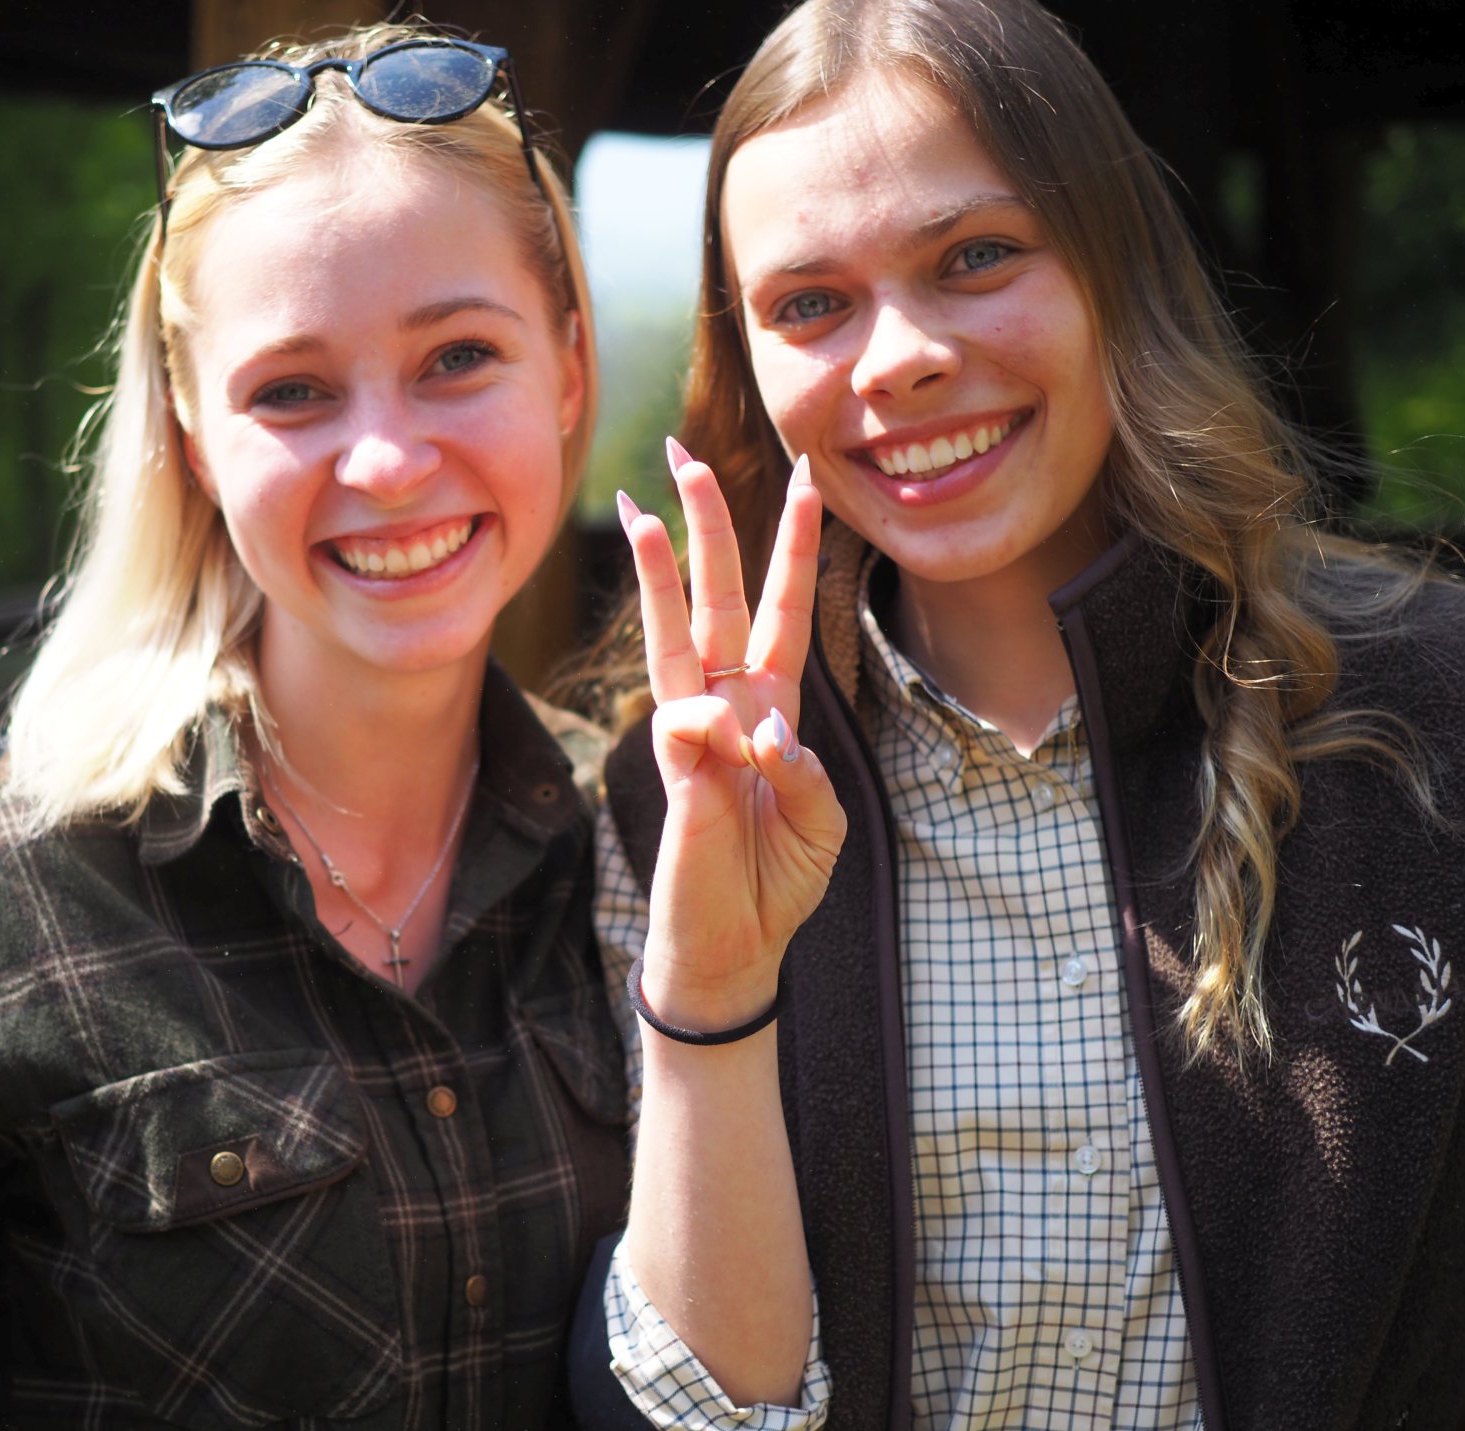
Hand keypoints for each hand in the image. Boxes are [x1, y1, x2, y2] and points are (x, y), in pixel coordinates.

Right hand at [617, 438, 844, 1027]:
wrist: (735, 943)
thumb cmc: (777, 876)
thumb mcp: (822, 821)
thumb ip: (804, 771)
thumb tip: (763, 731)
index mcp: (771, 704)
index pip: (781, 608)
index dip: (793, 545)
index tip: (806, 476)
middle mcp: (728, 704)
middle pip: (716, 597)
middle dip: (705, 525)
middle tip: (683, 453)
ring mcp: (695, 734)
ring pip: (675, 636)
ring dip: (662, 575)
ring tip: (642, 510)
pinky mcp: (674, 774)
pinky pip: (691, 730)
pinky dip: (717, 733)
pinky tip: (741, 753)